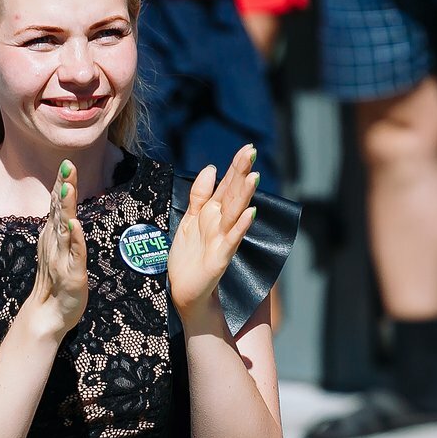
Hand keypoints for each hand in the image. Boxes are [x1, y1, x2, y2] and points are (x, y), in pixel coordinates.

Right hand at [24, 160, 87, 336]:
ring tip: (68, 187)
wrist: (48, 314)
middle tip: (67, 166)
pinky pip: (75, 253)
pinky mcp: (72, 273)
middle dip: (64, 187)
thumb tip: (64, 209)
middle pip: (59, 210)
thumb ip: (61, 230)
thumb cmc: (56, 282)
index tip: (66, 164)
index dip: (61, 184)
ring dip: (66, 207)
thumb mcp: (60, 250)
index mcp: (53, 236)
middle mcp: (55, 242)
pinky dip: (74, 239)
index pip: (58, 206)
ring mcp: (62, 257)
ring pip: (65, 227)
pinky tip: (74, 225)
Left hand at [168, 145, 260, 318]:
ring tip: (253, 177)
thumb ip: (199, 195)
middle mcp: (220, 223)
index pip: (226, 185)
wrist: (183, 290)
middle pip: (232, 194)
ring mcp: (222, 239)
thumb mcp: (189, 219)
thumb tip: (211, 168)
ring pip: (234, 212)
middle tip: (251, 152)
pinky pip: (232, 239)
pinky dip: (241, 226)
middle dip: (241, 173)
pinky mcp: (221, 257)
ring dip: (244, 195)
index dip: (235, 167)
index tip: (247, 147)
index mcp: (212, 213)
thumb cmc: (188, 256)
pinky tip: (250, 214)